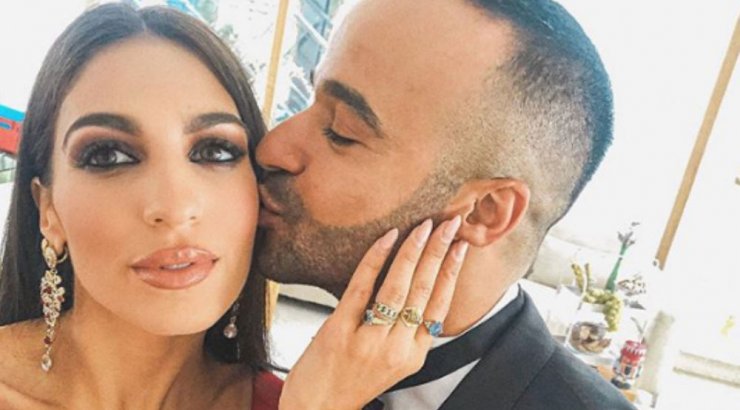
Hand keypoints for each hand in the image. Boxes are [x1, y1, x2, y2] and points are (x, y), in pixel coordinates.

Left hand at [279, 216, 467, 409]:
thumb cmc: (351, 381)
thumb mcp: (390, 362)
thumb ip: (405, 332)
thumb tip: (415, 287)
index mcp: (414, 354)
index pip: (441, 304)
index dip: (452, 271)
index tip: (462, 245)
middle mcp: (397, 348)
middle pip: (424, 290)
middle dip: (439, 251)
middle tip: (449, 222)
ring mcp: (369, 340)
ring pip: (398, 287)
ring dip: (414, 251)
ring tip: (424, 226)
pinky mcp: (340, 331)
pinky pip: (362, 287)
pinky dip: (376, 259)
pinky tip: (388, 238)